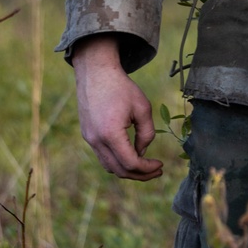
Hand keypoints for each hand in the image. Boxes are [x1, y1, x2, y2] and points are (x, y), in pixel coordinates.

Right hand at [72, 35, 163, 180]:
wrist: (96, 73)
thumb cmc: (121, 88)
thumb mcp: (143, 108)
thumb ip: (147, 133)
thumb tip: (141, 153)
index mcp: (110, 134)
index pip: (130, 163)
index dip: (147, 169)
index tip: (160, 165)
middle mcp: (96, 140)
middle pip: (119, 171)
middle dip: (140, 175)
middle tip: (156, 170)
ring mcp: (89, 139)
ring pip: (109, 166)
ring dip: (128, 170)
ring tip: (145, 166)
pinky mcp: (87, 135)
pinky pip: (103, 156)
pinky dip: (118, 160)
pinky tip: (131, 154)